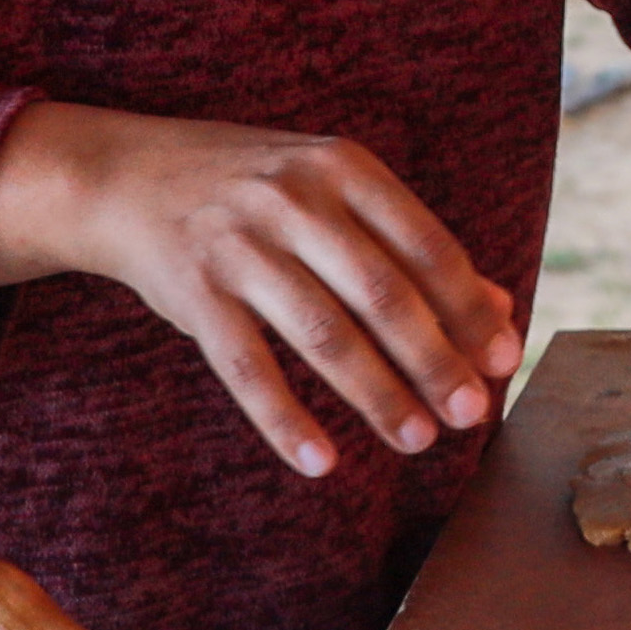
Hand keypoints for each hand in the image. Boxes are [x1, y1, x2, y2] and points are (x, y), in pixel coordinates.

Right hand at [0, 102, 520, 478]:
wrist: (125, 175)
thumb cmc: (253, 189)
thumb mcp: (332, 191)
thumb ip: (411, 245)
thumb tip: (500, 311)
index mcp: (343, 169)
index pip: (427, 246)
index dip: (470, 309)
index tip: (505, 361)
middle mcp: (294, 200)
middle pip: (382, 293)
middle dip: (434, 360)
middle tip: (472, 414)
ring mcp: (239, 245)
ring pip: (323, 334)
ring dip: (377, 394)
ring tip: (417, 439)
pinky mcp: (193, 292)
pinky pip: (246, 367)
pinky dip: (285, 419)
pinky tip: (322, 460)